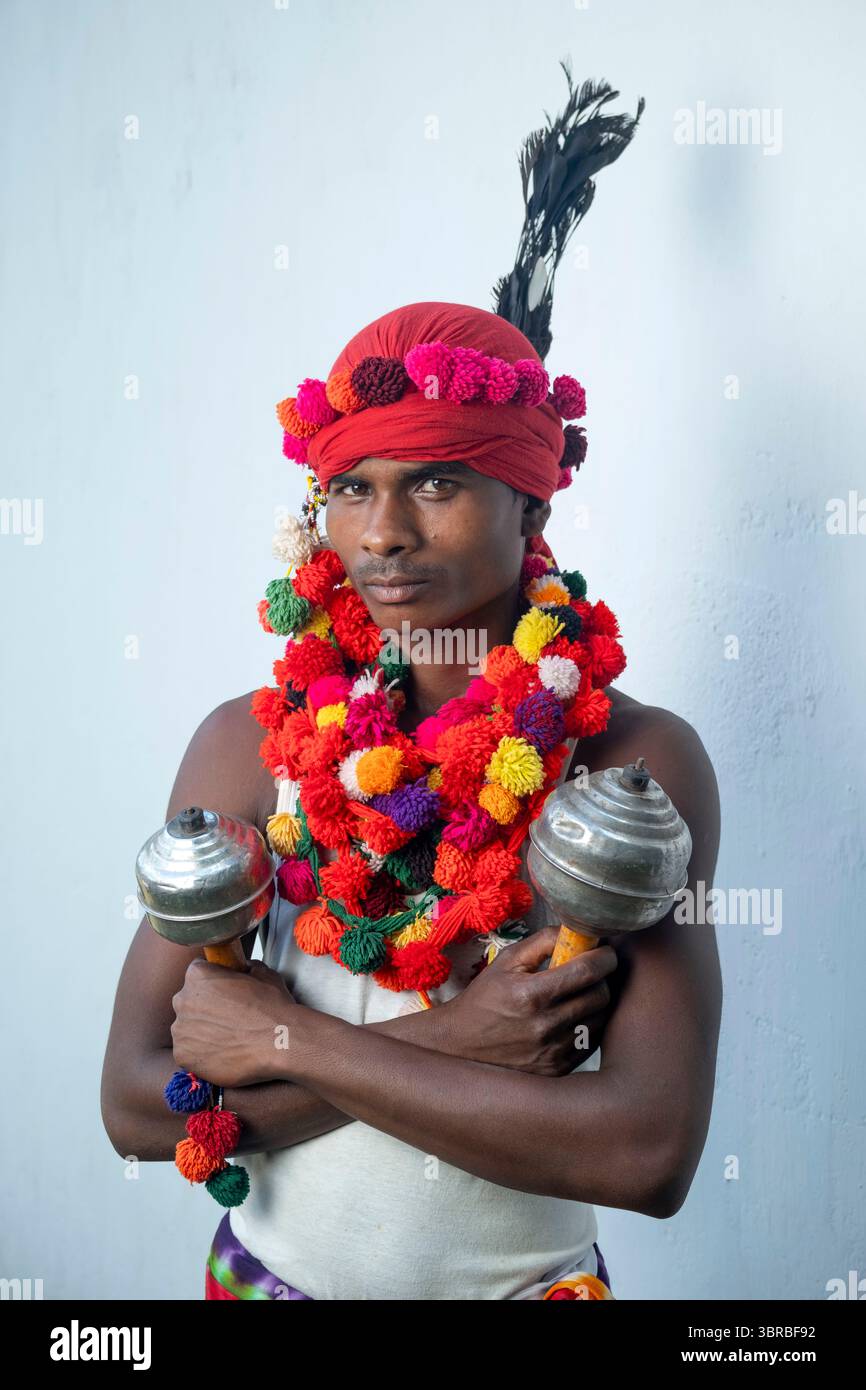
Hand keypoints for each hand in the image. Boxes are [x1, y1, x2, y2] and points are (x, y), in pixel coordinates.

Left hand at [171, 958, 297, 1087]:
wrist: (279, 1042)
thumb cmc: (273, 1006)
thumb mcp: (263, 974)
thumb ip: (246, 967)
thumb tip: (245, 967)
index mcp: (197, 975)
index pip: (197, 973)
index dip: (213, 982)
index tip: (224, 994)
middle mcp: (182, 1000)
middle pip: (187, 1001)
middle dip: (203, 1008)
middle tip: (227, 1019)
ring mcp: (180, 1030)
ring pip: (186, 1029)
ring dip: (201, 1032)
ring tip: (227, 1039)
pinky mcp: (182, 1056)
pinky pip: (187, 1053)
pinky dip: (201, 1054)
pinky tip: (222, 1054)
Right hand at [442, 925, 617, 1076]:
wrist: (462, 1042)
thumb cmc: (486, 996)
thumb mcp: (508, 960)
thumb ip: (544, 941)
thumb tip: (578, 931)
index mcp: (531, 995)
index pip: (587, 972)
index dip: (604, 957)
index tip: (605, 951)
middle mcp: (545, 1026)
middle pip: (601, 996)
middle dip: (603, 978)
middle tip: (591, 971)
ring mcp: (553, 1052)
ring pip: (600, 1019)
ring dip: (597, 1002)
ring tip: (580, 993)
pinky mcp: (558, 1068)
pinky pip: (590, 1042)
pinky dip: (589, 1025)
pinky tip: (572, 1016)